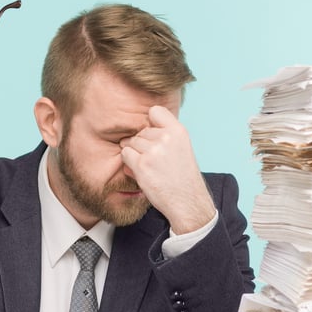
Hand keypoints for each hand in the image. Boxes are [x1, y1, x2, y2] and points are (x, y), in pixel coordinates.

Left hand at [120, 105, 216, 233]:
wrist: (187, 201)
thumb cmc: (182, 176)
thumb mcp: (181, 148)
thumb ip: (164, 135)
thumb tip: (137, 127)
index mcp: (178, 131)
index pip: (155, 111)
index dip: (151, 122)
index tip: (154, 134)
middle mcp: (166, 138)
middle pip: (140, 130)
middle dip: (142, 144)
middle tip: (155, 160)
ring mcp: (153, 151)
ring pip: (130, 142)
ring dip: (135, 154)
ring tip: (150, 167)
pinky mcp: (141, 165)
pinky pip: (125, 154)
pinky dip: (129, 163)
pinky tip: (142, 171)